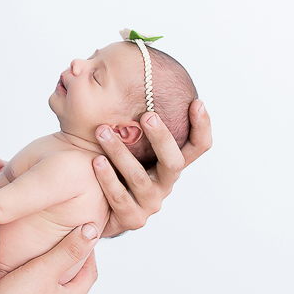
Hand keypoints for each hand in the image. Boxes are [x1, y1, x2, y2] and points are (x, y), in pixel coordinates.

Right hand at [0, 224, 99, 293]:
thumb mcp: (45, 270)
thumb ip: (68, 251)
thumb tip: (92, 233)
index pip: (90, 274)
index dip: (89, 252)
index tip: (83, 235)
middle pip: (72, 283)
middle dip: (71, 262)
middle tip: (63, 241)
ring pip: (52, 291)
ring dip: (51, 273)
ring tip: (41, 255)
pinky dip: (34, 283)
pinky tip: (20, 276)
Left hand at [93, 99, 211, 236]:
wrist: (91, 205)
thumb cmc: (109, 163)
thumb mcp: (125, 142)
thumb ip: (131, 120)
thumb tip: (131, 75)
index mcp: (169, 163)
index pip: (198, 147)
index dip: (202, 127)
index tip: (197, 102)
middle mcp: (165, 183)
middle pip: (175, 162)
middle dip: (162, 138)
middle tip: (148, 115)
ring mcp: (150, 203)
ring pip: (140, 178)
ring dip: (121, 153)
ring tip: (103, 132)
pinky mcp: (132, 219)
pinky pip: (120, 198)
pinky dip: (108, 179)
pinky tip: (96, 162)